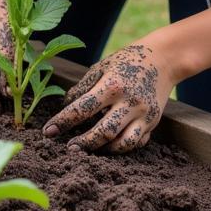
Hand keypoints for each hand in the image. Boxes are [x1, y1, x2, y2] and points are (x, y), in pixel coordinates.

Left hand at [42, 42, 177, 152]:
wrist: (162, 59)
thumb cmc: (125, 61)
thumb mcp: (101, 67)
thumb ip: (82, 87)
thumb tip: (65, 106)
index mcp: (112, 86)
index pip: (83, 108)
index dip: (63, 122)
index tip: (48, 132)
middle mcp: (130, 102)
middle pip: (104, 131)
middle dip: (84, 143)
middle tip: (69, 149)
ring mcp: (144, 115)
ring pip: (124, 143)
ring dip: (104, 150)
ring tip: (89, 150)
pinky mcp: (153, 123)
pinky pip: (136, 142)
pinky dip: (122, 147)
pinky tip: (110, 145)